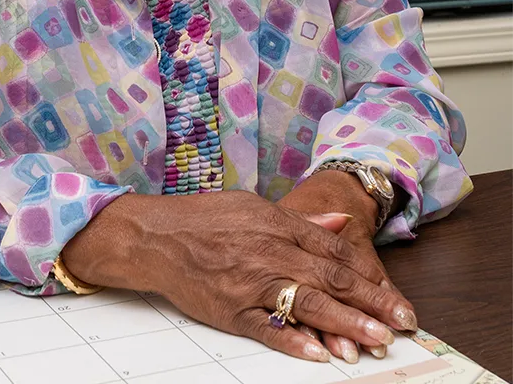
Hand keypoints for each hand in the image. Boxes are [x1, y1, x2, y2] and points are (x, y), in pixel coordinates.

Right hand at [61, 190, 416, 362]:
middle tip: (402, 322)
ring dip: (346, 322)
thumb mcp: (253, 206)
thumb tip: (342, 223)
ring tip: (377, 337)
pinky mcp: (231, 309)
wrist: (157, 236)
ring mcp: (250, 282)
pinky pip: (268, 328)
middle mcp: (268, 250)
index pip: (333, 250)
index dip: (368, 274)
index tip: (394, 295)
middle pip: (329, 276)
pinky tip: (319, 352)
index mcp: (276, 223)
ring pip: (307, 302)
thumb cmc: (206, 218)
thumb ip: (301, 219)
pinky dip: (294, 340)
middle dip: (371, 302)